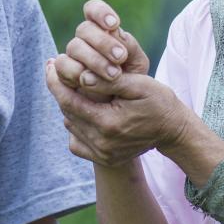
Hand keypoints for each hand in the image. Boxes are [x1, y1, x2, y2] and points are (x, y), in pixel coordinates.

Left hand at [46, 60, 192, 167]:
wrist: (173, 130)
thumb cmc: (158, 101)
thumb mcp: (139, 84)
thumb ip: (110, 81)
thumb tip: (82, 77)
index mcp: (109, 123)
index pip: (69, 101)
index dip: (55, 82)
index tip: (49, 64)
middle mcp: (102, 143)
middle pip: (67, 113)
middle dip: (60, 90)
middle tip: (56, 69)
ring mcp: (103, 154)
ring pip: (71, 125)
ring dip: (69, 106)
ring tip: (72, 87)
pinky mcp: (105, 159)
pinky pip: (77, 142)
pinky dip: (76, 125)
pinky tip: (85, 110)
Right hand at [54, 0, 149, 101]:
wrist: (121, 107)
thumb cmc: (131, 80)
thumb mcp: (137, 64)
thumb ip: (130, 47)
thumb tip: (117, 34)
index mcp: (102, 30)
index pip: (93, 10)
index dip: (100, 12)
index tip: (114, 24)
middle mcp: (84, 40)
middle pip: (84, 29)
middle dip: (103, 42)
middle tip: (120, 57)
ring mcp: (72, 57)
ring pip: (73, 47)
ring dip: (93, 60)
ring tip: (113, 75)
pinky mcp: (63, 74)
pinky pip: (61, 67)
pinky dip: (74, 72)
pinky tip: (87, 79)